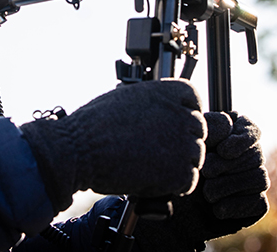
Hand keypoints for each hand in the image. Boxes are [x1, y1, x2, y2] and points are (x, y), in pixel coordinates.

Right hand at [20, 79, 206, 212]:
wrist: (78, 149)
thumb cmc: (95, 124)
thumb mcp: (127, 97)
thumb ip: (154, 102)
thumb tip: (163, 111)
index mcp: (168, 91)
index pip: (194, 101)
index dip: (184, 115)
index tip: (172, 126)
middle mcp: (180, 114)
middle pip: (198, 130)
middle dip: (181, 141)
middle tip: (157, 151)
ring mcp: (182, 143)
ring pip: (195, 156)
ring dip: (178, 164)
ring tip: (151, 165)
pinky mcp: (178, 171)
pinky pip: (189, 181)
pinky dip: (174, 185)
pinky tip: (154, 179)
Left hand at [133, 111, 269, 251]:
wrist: (175, 207)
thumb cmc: (181, 167)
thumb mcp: (189, 142)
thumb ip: (209, 127)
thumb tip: (228, 124)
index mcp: (234, 133)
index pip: (252, 130)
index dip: (242, 140)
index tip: (223, 150)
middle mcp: (249, 155)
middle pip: (255, 155)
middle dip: (228, 166)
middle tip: (206, 172)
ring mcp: (255, 179)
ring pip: (258, 178)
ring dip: (228, 186)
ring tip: (207, 192)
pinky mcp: (256, 203)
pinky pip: (258, 202)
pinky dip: (236, 206)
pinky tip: (216, 208)